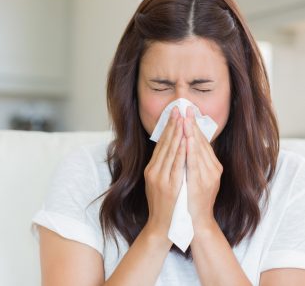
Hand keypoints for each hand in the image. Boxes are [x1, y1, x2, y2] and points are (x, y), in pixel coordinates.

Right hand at [144, 107, 185, 239]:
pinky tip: (185, 139)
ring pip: (170, 151)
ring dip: (177, 133)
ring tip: (183, 117)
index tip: (174, 114)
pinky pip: (176, 164)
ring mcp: (160, 178)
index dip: (167, 128)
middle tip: (178, 108)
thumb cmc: (164, 206)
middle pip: (164, 144)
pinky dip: (181, 150)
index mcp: (151, 169)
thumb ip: (163, 168)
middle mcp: (153, 171)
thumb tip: (171, 151)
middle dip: (172, 125)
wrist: (162, 227)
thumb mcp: (158, 184)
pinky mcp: (168, 185)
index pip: (160, 144)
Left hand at [184, 106, 222, 229]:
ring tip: (184, 116)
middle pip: (200, 142)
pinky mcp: (199, 183)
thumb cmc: (193, 201)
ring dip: (191, 132)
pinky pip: (193, 163)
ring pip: (198, 149)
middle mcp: (212, 170)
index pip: (202, 142)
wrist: (195, 224)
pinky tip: (187, 137)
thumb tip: (188, 145)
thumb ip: (195, 163)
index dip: (194, 126)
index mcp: (212, 168)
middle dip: (192, 124)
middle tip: (185, 107)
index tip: (187, 112)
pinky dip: (191, 149)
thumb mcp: (198, 180)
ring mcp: (207, 177)